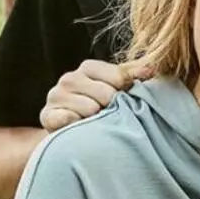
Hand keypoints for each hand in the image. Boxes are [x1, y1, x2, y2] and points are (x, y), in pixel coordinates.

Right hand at [39, 59, 153, 132]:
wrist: (73, 130)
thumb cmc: (101, 106)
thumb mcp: (118, 88)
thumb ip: (134, 75)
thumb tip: (152, 69)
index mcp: (88, 68)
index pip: (118, 76)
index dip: (126, 91)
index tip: (125, 99)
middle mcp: (69, 78)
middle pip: (105, 93)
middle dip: (113, 107)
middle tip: (111, 114)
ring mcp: (55, 96)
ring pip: (88, 108)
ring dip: (97, 119)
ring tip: (97, 122)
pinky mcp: (47, 115)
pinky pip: (67, 119)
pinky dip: (77, 125)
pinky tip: (81, 127)